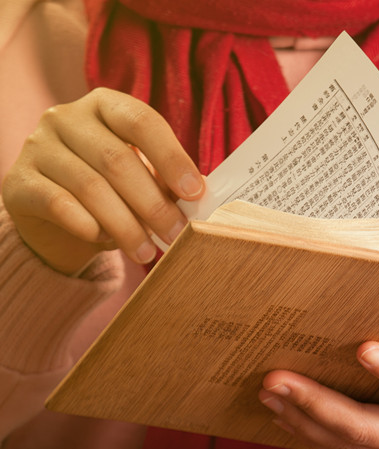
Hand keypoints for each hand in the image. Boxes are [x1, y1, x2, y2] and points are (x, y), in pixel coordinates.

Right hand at [1, 88, 204, 274]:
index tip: (196, 192)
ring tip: (148, 251)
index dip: (172, 158)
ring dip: (126, 225)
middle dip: (153, 203)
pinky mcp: (18, 181)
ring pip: (90, 187)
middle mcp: (66, 117)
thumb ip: (165, 179)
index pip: (142, 121)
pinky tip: (108, 242)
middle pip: (117, 160)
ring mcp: (37, 146)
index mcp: (105, 105)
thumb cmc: (110, 188)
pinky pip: (59, 205)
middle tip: (176, 234)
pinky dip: (90, 227)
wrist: (53, 214)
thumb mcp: (141, 176)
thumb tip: (198, 195)